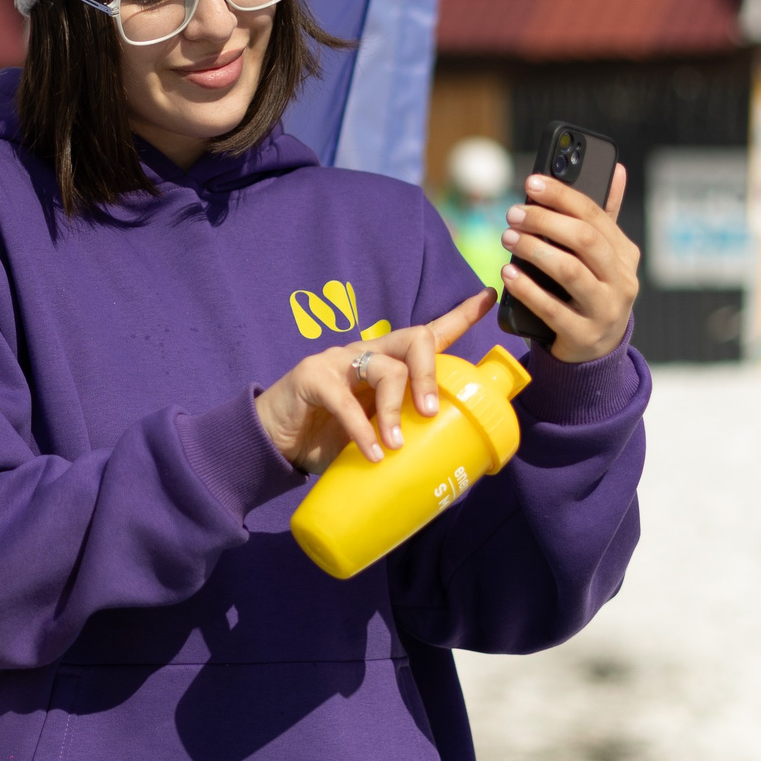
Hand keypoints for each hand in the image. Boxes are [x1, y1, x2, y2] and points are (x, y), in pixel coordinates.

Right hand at [255, 290, 494, 471]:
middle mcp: (367, 354)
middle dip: (431, 373)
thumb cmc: (327, 438)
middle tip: (431, 412)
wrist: (272, 443)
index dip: (459, 317)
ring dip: (396, 408)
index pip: (428, 335)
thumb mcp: (372, 435)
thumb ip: (399, 435)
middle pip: (414, 339)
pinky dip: (362, 429)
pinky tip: (371, 453)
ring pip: (385, 368)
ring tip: (394, 444)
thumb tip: (444, 463)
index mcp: (386, 364)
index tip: (488, 298)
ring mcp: (339, 361)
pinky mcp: (313, 377)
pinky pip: (345, 399)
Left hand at [498, 164, 639, 363]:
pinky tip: (507, 274)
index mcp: (625, 254)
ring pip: (570, 272)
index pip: (595, 215)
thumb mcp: (603, 257)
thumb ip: (605, 216)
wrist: (596, 351)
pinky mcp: (583, 336)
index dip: (562, 195)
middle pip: (585, 240)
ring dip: (534, 251)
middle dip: (545, 221)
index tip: (531, 182)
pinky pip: (552, 309)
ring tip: (507, 238)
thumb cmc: (591, 291)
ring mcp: (605, 310)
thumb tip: (616, 168)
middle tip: (513, 214)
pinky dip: (527, 289)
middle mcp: (621, 281)